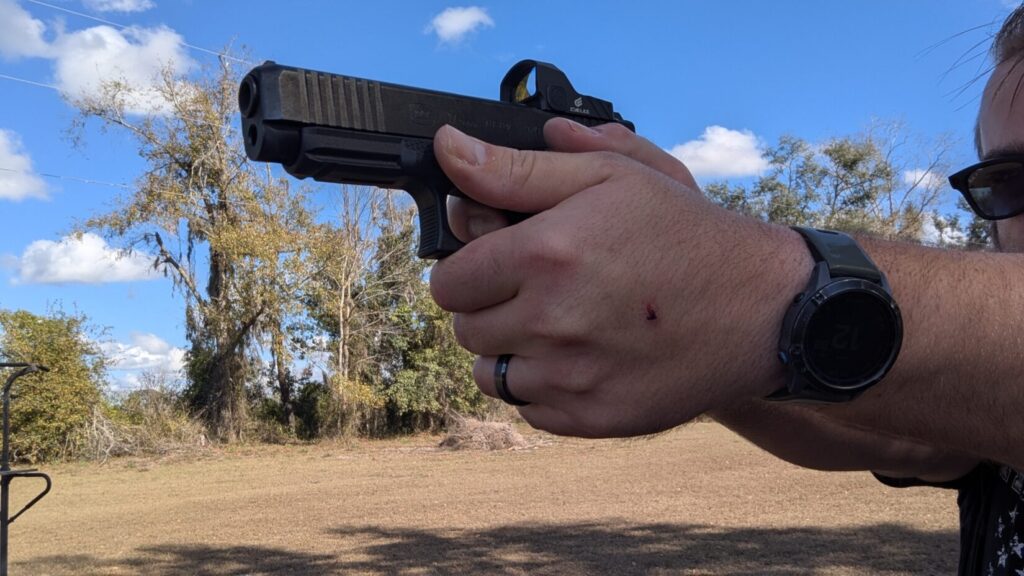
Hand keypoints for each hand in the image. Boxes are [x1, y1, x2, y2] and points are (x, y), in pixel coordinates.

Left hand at [431, 119, 808, 436]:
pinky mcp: (592, 418)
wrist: (762, 309)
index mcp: (545, 255)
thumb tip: (449, 149)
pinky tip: (583, 359)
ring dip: (512, 350)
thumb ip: (517, 169)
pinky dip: (544, 387)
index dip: (468, 271)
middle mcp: (550, 321)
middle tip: (537, 291)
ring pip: (490, 373)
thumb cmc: (685, 233)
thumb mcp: (610, 177)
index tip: (496, 266)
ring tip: (560, 326)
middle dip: (490, 307)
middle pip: (465, 328)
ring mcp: (571, 377)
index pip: (447, 281)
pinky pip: (530, 408)